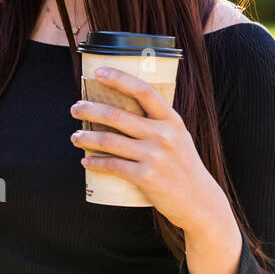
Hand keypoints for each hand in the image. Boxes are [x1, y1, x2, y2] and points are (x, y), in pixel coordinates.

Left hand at [68, 67, 228, 233]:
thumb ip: (157, 122)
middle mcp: (163, 135)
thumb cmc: (183, 166)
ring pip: (109, 141)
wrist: (200, 201)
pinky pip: (112, 165)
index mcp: (171, 120)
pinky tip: (85, 161)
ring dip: (85, 138)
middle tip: (75, 109)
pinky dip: (94, 162)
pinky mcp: (145, 177)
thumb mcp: (178, 137)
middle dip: (89, 110)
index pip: (143, 90)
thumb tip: (122, 108)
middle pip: (116, 116)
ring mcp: (154, 156)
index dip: (119, 78)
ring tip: (75, 137)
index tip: (98, 72)